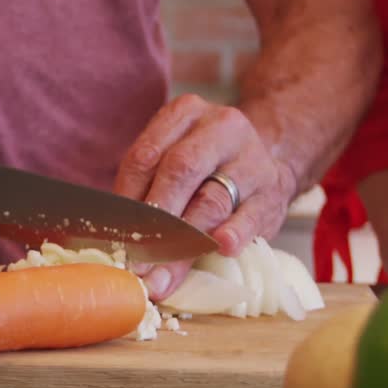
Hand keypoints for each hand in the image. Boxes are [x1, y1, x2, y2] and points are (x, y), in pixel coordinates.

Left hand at [114, 94, 295, 299]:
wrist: (267, 162)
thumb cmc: (206, 168)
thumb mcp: (175, 160)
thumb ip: (146, 191)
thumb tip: (114, 242)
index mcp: (185, 114)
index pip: (146, 156)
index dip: (126, 201)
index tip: (115, 238)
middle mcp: (221, 127)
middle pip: (179, 172)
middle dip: (154, 220)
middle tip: (136, 261)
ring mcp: (251, 158)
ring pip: (212, 199)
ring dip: (184, 242)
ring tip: (163, 274)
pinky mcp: (273, 191)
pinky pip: (250, 215)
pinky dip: (233, 233)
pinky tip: (221, 248)